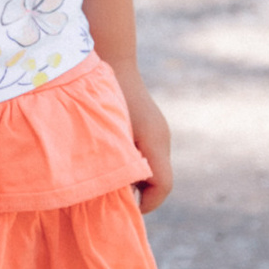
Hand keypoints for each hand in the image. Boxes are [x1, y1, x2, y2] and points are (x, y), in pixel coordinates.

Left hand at [116, 66, 172, 211]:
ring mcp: (159, 132)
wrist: (113, 61)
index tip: (125, 207)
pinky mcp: (152, 128)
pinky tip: (113, 158)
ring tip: (110, 177)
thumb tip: (114, 194)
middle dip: (140, 193)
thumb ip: (114, 164)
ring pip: (155, 168)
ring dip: (137, 178)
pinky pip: (149, 155)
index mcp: (155, 142)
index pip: (163, 187)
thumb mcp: (107, 136)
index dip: (146, 204)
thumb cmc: (105, 98)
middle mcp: (162, 139)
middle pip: (160, 180)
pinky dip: (135, 164)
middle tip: (112, 195)